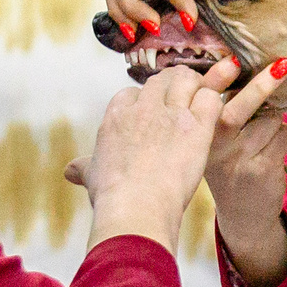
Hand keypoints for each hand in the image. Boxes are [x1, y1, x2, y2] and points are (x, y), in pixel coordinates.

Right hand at [72, 58, 242, 252]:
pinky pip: (211, 98)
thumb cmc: (113, 195)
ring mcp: (172, 114)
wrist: (135, 206)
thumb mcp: (93, 176)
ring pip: (188, 80)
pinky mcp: (197, 126)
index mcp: (116, 113)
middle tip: (185, 95)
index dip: (147, 99)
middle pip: (163, 80)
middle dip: (175, 84)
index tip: (154, 110)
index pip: (134, 91)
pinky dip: (216, 100)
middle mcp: (143, 107)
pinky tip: (217, 111)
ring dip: (198, 85)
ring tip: (204, 94)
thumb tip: (69, 172)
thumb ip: (84, 167)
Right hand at [204, 62, 286, 286]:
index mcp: (199, 132)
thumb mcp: (217, 141)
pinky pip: (283, 136)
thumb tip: (255, 70)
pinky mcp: (261, 169)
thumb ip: (225, 109)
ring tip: (262, 139)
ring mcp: (237, 159)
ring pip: (270, 119)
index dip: (220, 75)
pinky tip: (271, 153)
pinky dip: (283, 138)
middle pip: (240, 106)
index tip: (235, 58)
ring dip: (275, 123)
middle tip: (284, 65)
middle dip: (263, 84)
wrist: (243, 216)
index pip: (207, 98)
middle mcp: (213, 146)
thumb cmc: (231, 166)